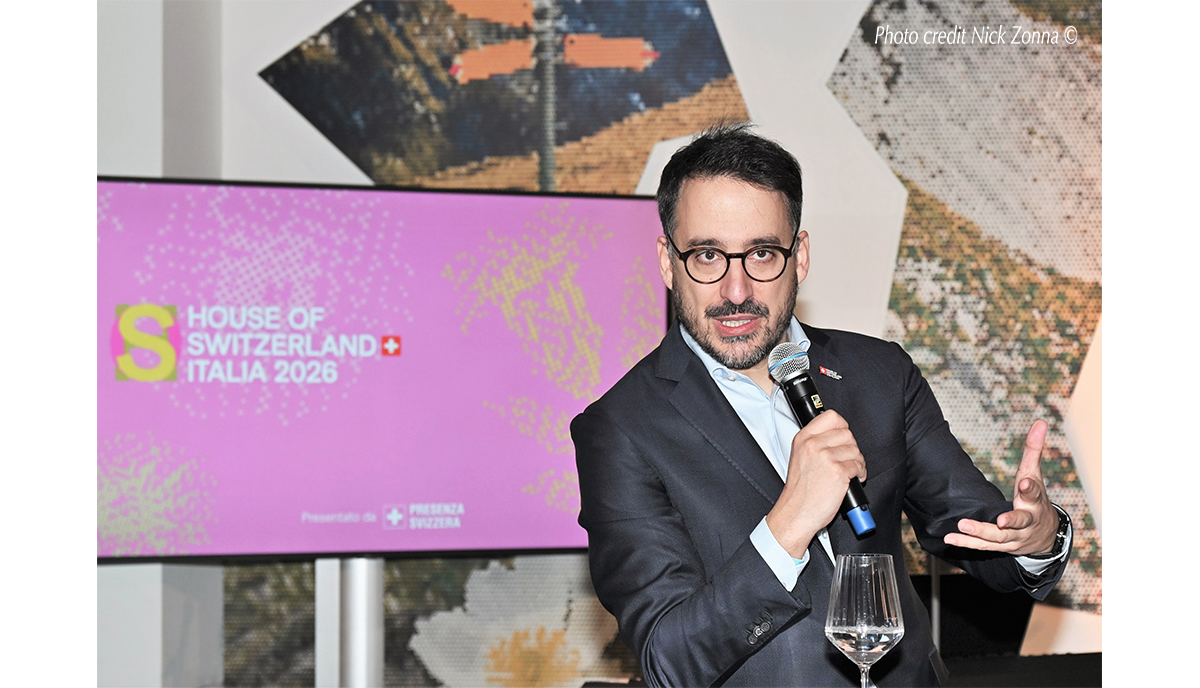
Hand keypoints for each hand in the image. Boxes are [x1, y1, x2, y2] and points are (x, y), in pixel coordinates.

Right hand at [766, 410, 866, 556]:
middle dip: (852, 447)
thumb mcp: (799, 458)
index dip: (842, 427)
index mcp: (803, 439)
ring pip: (855, 450)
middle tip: (848, 459)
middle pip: (847, 433)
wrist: (796, 513)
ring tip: (851, 471)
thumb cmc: (799, 491)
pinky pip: (859, 466)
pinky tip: (852, 479)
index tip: (843, 437)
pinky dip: (860, 473)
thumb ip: (815, 443)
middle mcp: (813, 445)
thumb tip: (837, 436)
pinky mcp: (838, 472)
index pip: (831, 417)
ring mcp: (826, 458)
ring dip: (858, 462)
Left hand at [944, 419, 1058, 555]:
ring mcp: (1015, 537)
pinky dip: (967, 543)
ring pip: (1000, 537)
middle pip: (1020, 521)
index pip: (1035, 493)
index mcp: (1036, 502)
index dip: (1030, 488)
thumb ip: (1034, 449)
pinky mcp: (1003, 547)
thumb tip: (1040, 421)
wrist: (1045, 535)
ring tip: (963, 526)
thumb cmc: (1035, 499)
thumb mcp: (1035, 474)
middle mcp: (1027, 522)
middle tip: (1000, 520)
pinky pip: (984, 547)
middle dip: (1010, 520)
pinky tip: (950, 538)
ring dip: (981, 532)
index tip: (1025, 483)